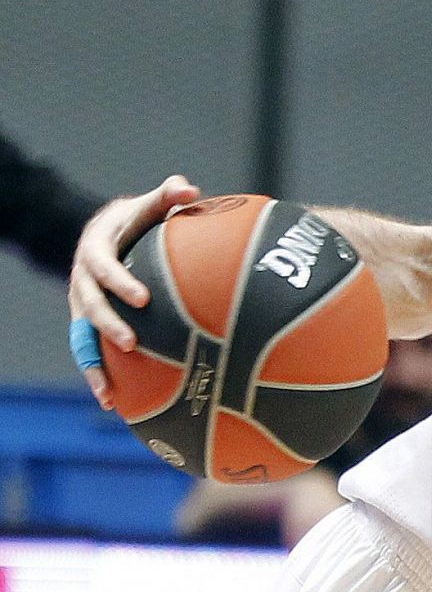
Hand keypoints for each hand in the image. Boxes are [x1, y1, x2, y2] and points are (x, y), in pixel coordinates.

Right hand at [68, 174, 199, 407]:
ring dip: (94, 363)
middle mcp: (82, 279)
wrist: (110, 233)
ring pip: (82, 337)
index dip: (120, 282)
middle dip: (109, 325)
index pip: (104, 266)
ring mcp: (82, 304)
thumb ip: (167, 197)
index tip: (143, 298)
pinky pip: (90, 352)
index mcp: (96, 250)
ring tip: (109, 392)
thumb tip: (188, 187)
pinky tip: (112, 404)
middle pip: (89, 305)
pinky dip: (98, 376)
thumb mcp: (149, 206)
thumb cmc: (138, 220)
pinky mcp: (88, 324)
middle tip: (132, 343)